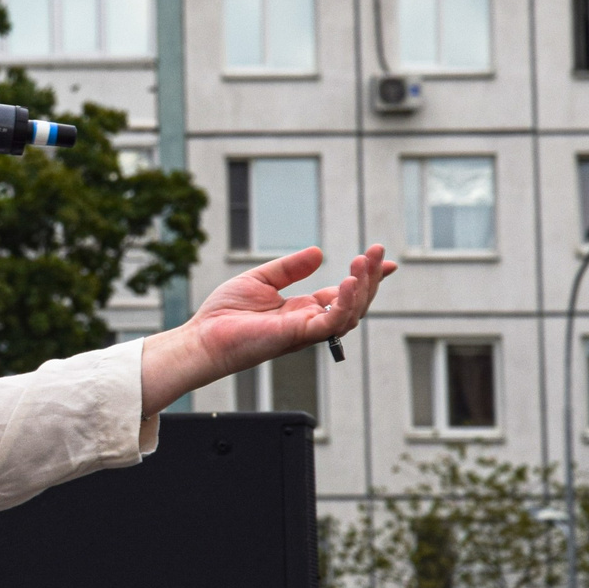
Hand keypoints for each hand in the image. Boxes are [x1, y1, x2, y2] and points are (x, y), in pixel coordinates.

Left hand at [140, 247, 397, 415]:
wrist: (204, 336)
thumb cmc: (225, 314)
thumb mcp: (260, 280)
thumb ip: (289, 268)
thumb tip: (318, 253)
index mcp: (303, 310)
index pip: (342, 294)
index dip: (365, 277)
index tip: (385, 260)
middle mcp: (310, 322)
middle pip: (353, 302)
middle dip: (370, 277)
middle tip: (377, 251)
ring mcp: (306, 331)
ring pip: (350, 314)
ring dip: (362, 287)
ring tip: (364, 262)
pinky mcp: (297, 335)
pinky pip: (331, 323)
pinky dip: (344, 304)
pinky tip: (350, 282)